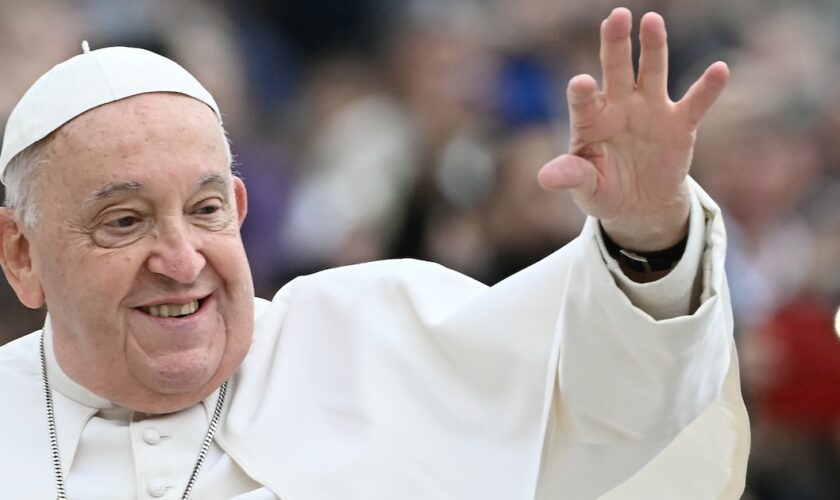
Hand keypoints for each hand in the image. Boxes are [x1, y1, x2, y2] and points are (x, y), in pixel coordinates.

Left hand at [537, 7, 728, 250]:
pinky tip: (720, 69)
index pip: (583, 101)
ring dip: (653, 47)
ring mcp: (650, 110)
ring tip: (652, 20)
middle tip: (615, 17)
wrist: (639, 204)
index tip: (582, 84)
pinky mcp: (679, 124)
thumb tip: (544, 178)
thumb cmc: (604, 190)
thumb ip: (571, 177)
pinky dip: (708, 88)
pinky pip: (695, 102)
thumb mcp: (586, 189)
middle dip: (615, 44)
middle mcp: (619, 106)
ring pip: (652, 72)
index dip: (582, 92)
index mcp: (591, 121)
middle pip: (616, 70)